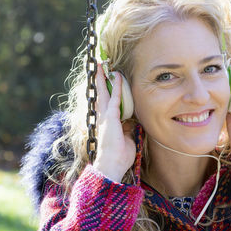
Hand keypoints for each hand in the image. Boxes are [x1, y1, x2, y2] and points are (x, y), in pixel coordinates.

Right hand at [93, 64, 135, 182]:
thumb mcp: (127, 139)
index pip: (105, 102)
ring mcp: (104, 117)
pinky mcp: (110, 118)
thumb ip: (128, 128)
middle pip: (100, 94)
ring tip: (101, 65)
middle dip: (99, 80)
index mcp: (106, 123)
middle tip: (98, 66)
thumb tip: (132, 122)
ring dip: (103, 78)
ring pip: (103, 92)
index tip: (106, 79)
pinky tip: (117, 76)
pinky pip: (114, 98)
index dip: (106, 90)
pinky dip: (116, 87)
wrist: (112, 166)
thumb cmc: (120, 156)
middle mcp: (102, 117)